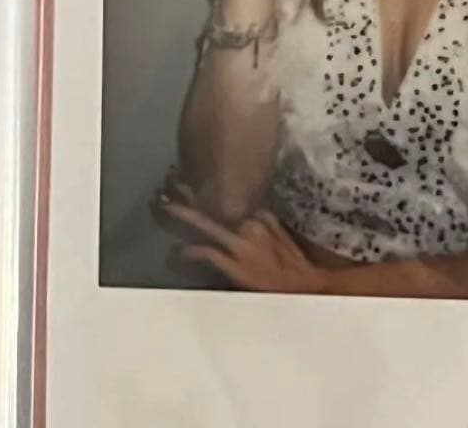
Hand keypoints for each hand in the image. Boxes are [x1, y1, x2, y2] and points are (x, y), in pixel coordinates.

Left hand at [159, 199, 326, 294]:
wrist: (304, 285)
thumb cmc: (292, 262)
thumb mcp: (278, 233)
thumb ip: (260, 221)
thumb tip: (245, 213)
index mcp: (258, 216)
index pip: (225, 197)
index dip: (202, 190)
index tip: (185, 181)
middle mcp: (247, 225)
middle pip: (211, 206)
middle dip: (187, 195)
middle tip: (166, 184)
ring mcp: (240, 245)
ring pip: (205, 225)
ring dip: (182, 215)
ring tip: (162, 207)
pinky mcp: (234, 266)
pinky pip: (207, 254)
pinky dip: (190, 252)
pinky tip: (177, 251)